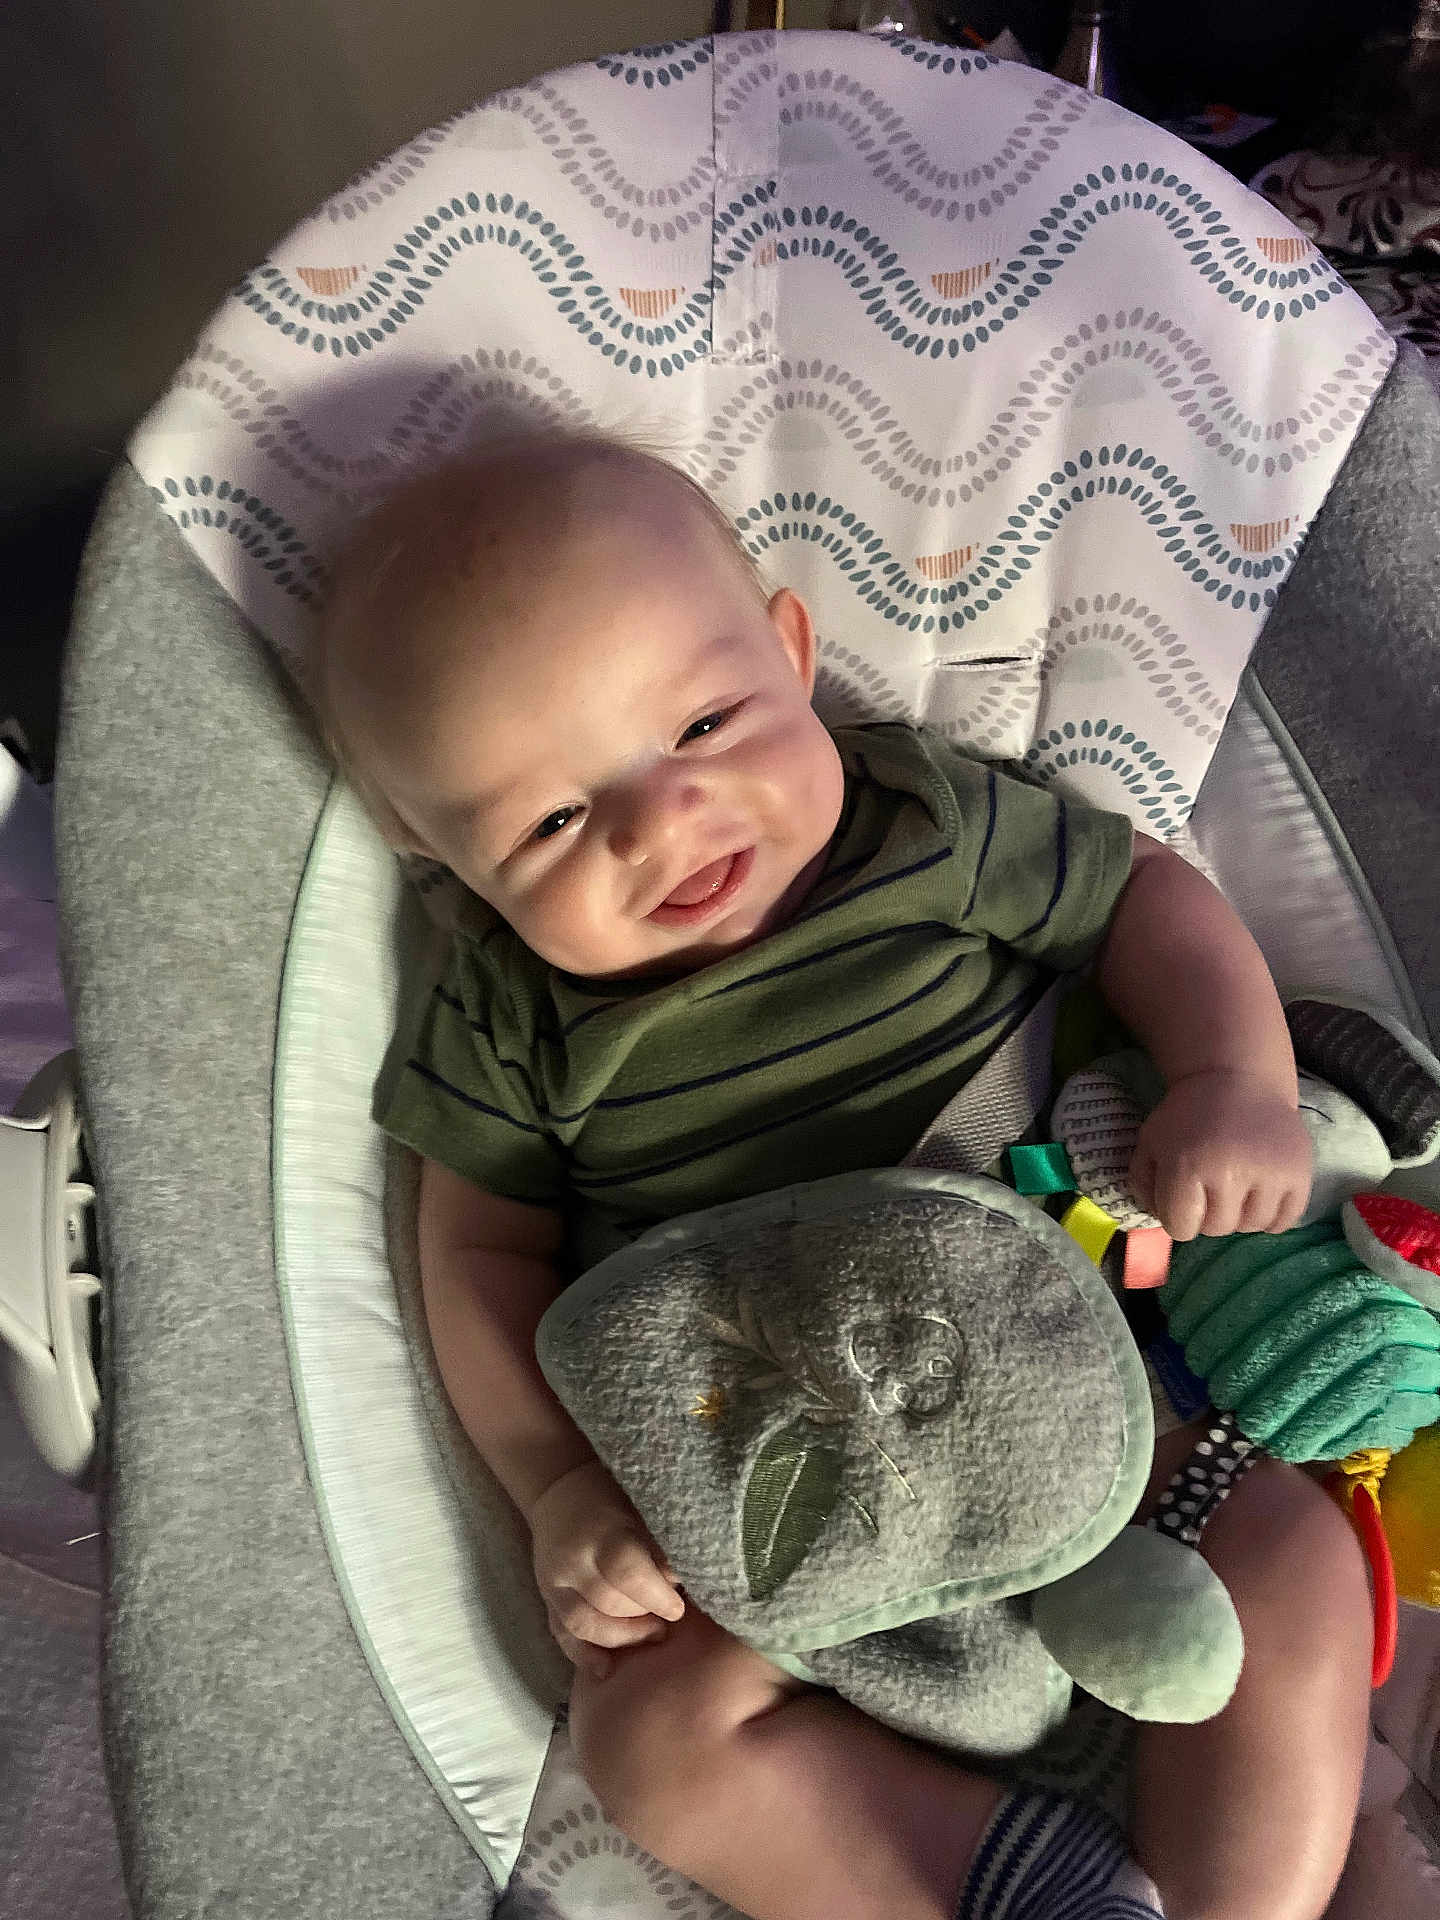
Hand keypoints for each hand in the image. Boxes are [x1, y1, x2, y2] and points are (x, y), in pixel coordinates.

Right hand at [528, 1459, 684, 1678]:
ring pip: (583, 1624)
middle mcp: (571, 1560)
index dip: (656, 1595)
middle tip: (669, 1621)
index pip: (626, 1571)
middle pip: (608, 1603)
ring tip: (651, 1635)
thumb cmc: (611, 1494)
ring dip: (621, 1638)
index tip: (678, 1607)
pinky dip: (582, 1655)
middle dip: (644, 1617)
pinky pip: (561, 1633)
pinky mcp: (546, 1599)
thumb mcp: (637, 1507)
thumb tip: (681, 1579)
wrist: (559, 1490)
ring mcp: (553, 1583)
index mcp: (598, 1531)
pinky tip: (605, 1670)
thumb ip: (657, 1543)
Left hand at [1127, 1067, 1312, 1241]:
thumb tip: (1160, 1222)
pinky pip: (1285, 1221)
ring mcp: (1270, 1174)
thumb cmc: (1189, 1116)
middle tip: (1209, 1189)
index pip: (1181, 1229)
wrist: (1238, 1080)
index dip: (1177, 1218)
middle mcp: (1230, 1173)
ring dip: (1240, 1216)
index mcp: (1187, 1166)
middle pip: (1217, 1229)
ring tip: (1235, 1189)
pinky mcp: (1299, 1174)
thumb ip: (1145, 1186)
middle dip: (1207, 1216)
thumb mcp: (1151, 1143)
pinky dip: (1271, 1216)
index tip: (1182, 1199)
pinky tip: (1259, 1195)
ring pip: (1251, 1226)